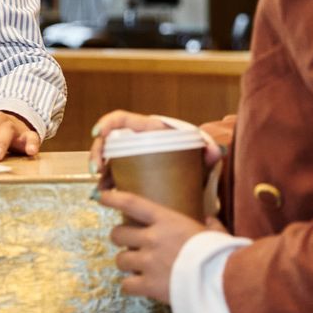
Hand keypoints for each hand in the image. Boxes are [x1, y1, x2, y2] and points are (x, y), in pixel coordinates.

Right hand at [88, 110, 233, 185]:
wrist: (195, 177)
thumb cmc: (195, 160)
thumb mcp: (200, 156)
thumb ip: (209, 152)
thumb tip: (215, 152)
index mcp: (148, 129)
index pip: (121, 119)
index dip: (107, 123)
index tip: (99, 134)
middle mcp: (136, 141)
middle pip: (108, 140)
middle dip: (97, 153)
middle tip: (97, 170)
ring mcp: (131, 157)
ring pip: (107, 159)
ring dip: (100, 172)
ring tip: (101, 188)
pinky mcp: (130, 173)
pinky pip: (112, 174)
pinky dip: (106, 183)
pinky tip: (104, 193)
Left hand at [101, 187, 223, 304]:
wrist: (222, 282)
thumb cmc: (221, 254)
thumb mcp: (216, 233)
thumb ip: (209, 225)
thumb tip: (209, 219)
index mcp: (167, 220)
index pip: (132, 203)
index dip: (114, 198)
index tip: (102, 197)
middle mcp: (152, 238)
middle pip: (118, 234)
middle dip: (121, 238)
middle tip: (130, 244)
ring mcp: (148, 262)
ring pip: (120, 260)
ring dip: (127, 264)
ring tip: (138, 267)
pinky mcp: (148, 285)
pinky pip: (126, 285)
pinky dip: (131, 286)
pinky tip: (139, 287)